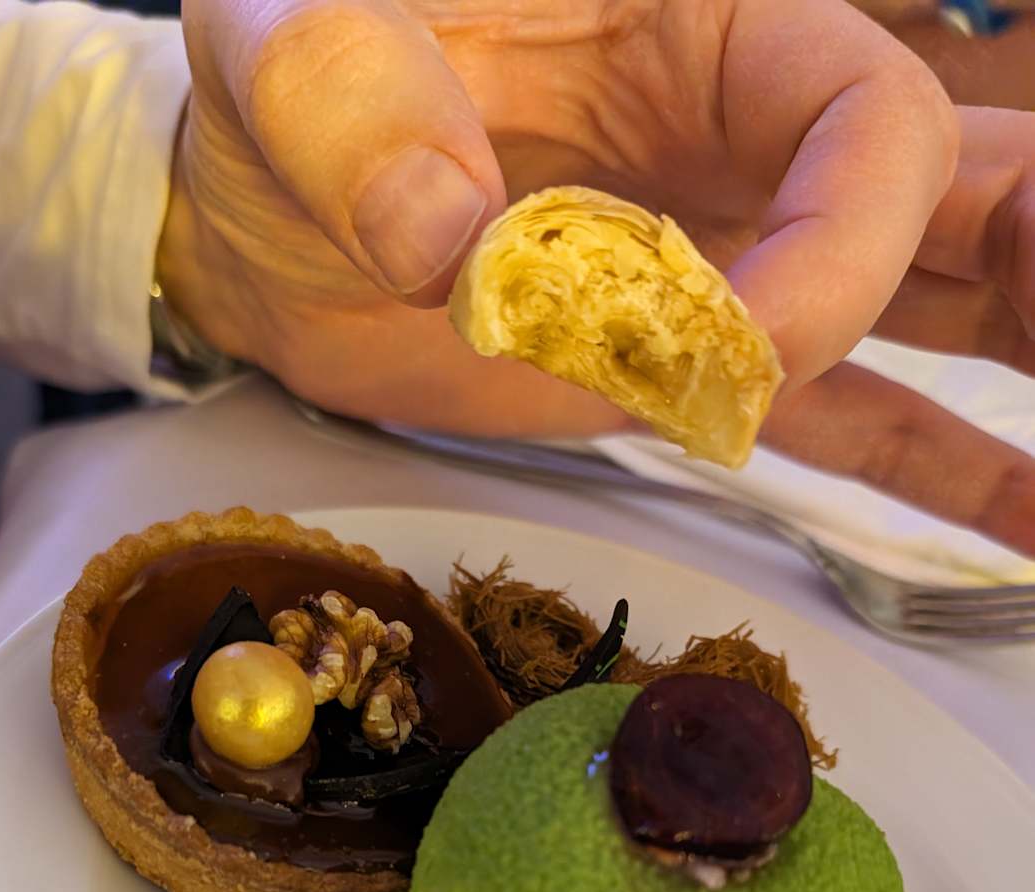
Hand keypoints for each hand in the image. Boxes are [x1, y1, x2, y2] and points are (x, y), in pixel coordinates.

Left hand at [158, 0, 1034, 556]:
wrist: (253, 211)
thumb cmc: (285, 74)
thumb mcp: (291, 42)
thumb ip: (362, 116)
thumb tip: (451, 246)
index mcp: (695, 21)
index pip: (856, 118)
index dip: (837, 247)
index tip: (737, 351)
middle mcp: (742, 142)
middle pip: (950, 189)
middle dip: (1025, 268)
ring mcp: (726, 263)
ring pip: (924, 304)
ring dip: (1015, 371)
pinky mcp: (683, 366)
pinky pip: (832, 415)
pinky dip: (928, 467)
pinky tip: (1021, 521)